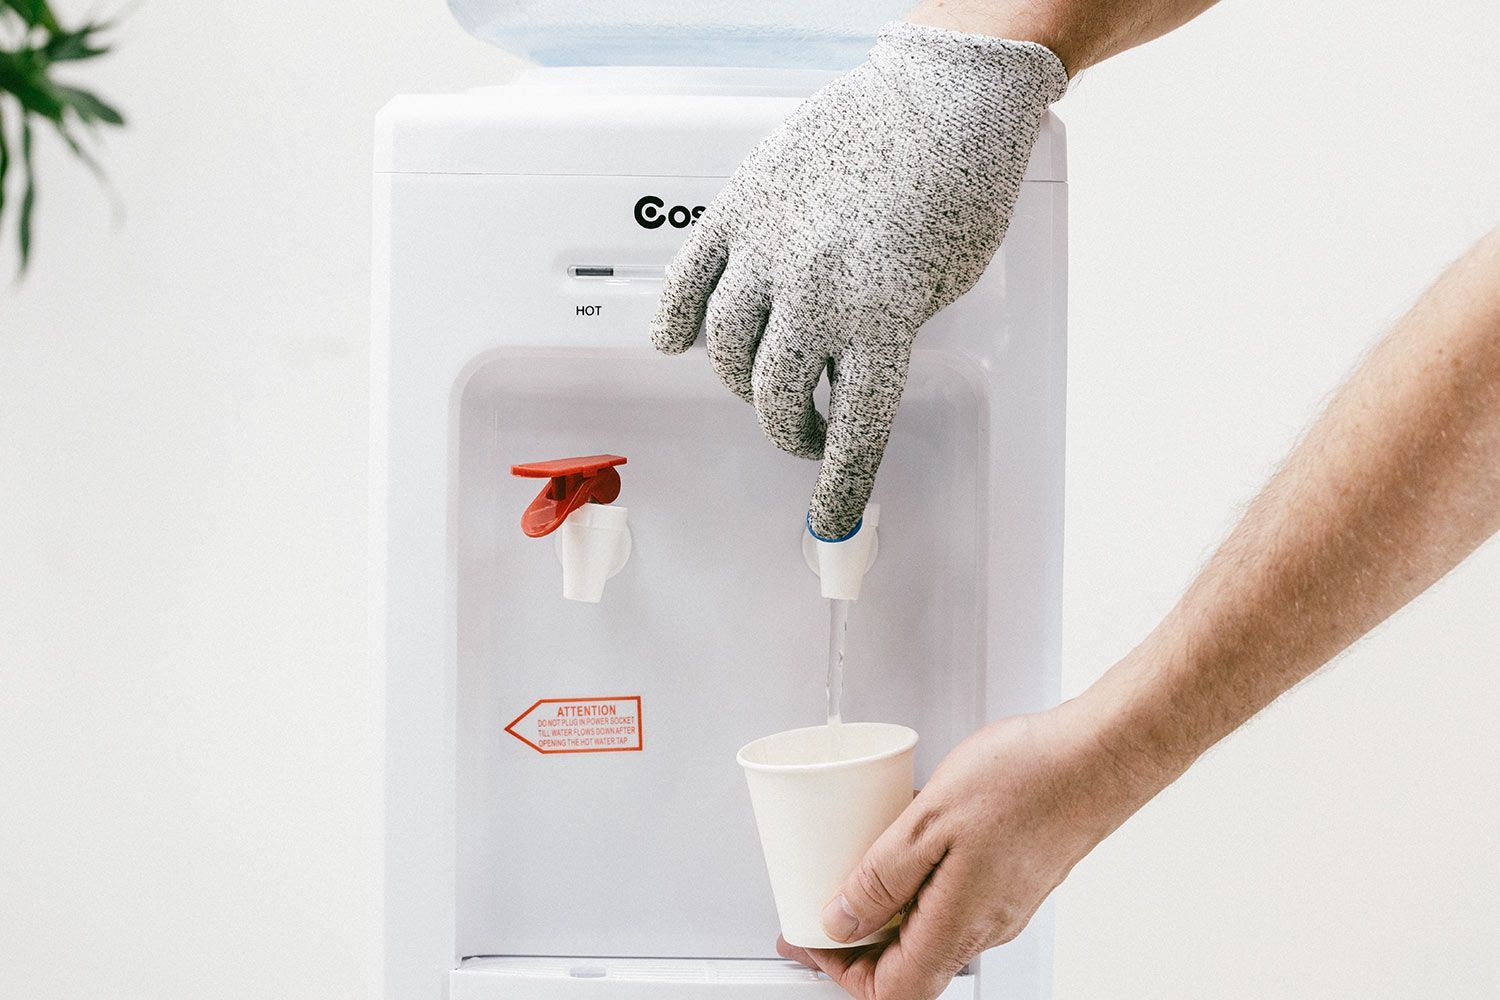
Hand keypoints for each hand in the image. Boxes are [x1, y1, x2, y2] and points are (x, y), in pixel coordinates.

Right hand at [650, 22, 1066, 539]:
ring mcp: (769, 248)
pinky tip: (677, 341)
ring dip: (740, 382)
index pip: (851, 434)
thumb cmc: (959, 184)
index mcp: (881, 319)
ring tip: (763, 382)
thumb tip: (838, 377)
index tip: (830, 521)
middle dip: (790, 431)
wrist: (939, 97)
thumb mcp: (941, 286)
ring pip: (724, 348)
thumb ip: (885, 338)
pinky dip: (675, 318)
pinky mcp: (739, 207)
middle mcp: (817, 292)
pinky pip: (686, 279)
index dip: (837, 489)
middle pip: (773, 398)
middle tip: (806, 430)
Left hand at [777, 704, 1168, 999]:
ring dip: (886, 906)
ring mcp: (1002, 904)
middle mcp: (984, 928)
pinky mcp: (1012, 877)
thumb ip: (881, 878)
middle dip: (856, 938)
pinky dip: (918, 880)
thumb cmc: (1027, 780)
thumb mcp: (929, 822)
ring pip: (929, 926)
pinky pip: (952, 896)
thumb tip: (840, 920)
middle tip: (820, 899)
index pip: (890, 990)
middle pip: (907, 963)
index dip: (841, 972)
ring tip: (855, 862)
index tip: (811, 938)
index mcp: (959, 925)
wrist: (1100, 755)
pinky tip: (907, 837)